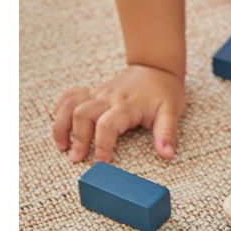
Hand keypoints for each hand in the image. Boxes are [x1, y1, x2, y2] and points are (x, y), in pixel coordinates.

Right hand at [52, 65, 185, 162]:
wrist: (156, 67)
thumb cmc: (164, 92)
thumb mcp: (171, 111)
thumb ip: (167, 133)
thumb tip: (167, 154)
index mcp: (127, 105)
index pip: (108, 124)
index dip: (102, 144)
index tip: (102, 162)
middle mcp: (109, 98)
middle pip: (83, 114)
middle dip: (78, 137)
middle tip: (77, 158)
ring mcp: (98, 93)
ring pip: (71, 104)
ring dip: (62, 125)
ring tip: (62, 146)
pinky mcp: (93, 92)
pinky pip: (70, 95)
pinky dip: (60, 108)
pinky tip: (58, 123)